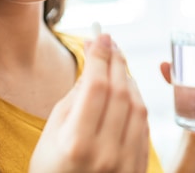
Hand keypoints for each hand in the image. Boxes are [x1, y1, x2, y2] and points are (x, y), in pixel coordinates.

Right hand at [29, 34, 149, 172]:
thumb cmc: (50, 171)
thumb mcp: (50, 136)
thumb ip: (72, 100)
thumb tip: (91, 67)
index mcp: (77, 143)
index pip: (96, 86)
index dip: (99, 56)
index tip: (98, 35)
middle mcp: (106, 154)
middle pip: (121, 92)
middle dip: (116, 60)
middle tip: (109, 41)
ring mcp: (126, 164)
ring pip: (138, 107)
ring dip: (129, 79)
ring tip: (117, 62)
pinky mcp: (137, 169)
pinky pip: (144, 127)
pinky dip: (137, 102)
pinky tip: (127, 90)